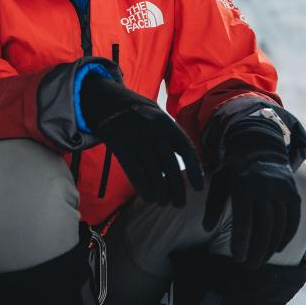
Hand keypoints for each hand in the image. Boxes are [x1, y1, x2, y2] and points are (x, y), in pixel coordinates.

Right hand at [80, 75, 203, 205]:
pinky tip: (149, 198)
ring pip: (153, 172)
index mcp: (166, 122)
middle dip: (177, 188)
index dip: (194, 170)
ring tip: (164, 202)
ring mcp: (136, 138)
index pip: (186, 149)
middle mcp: (153, 131)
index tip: (198, 188)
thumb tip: (190, 162)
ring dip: (161, 192)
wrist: (107, 100)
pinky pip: (134, 171)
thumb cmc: (138, 113)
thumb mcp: (158, 115)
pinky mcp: (119, 146)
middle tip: (180, 204)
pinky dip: (143, 187)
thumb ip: (171, 135)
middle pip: (170, 165)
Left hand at [202, 118, 300, 269]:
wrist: (260, 147)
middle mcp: (265, 187)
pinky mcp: (293, 193)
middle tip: (249, 266)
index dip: (241, 242)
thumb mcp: (218, 181)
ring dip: (270, 247)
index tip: (237, 258)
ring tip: (260, 261)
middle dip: (256, 250)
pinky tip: (277, 248)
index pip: (243, 221)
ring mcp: (281, 190)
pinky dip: (286, 236)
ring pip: (279, 225)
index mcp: (243, 185)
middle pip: (263, 227)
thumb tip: (206, 228)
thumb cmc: (234, 168)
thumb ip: (213, 205)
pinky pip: (292, 219)